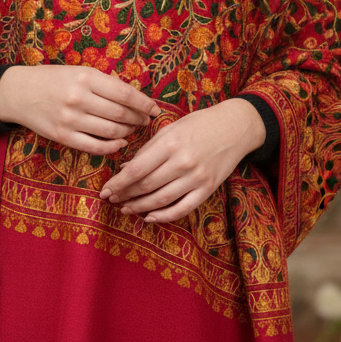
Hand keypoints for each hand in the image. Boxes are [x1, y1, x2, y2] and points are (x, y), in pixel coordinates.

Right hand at [0, 65, 160, 155]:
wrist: (19, 93)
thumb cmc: (54, 79)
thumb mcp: (79, 72)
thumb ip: (105, 84)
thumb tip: (136, 98)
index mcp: (85, 78)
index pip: (124, 93)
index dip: (144, 103)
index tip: (154, 109)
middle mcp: (79, 98)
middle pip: (120, 114)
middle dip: (138, 119)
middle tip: (145, 121)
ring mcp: (70, 119)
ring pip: (111, 132)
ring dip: (127, 133)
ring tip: (132, 130)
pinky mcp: (62, 136)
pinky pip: (94, 146)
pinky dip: (112, 147)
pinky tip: (120, 143)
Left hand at [99, 99, 266, 223]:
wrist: (235, 127)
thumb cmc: (199, 124)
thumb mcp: (171, 128)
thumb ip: (148, 149)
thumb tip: (126, 168)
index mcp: (170, 143)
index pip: (137, 169)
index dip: (118, 183)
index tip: (105, 190)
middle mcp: (183, 162)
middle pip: (147, 186)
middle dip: (125, 195)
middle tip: (112, 200)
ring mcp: (197, 178)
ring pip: (161, 200)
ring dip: (140, 207)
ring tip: (125, 209)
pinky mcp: (208, 189)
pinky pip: (182, 209)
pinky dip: (164, 216)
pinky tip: (149, 217)